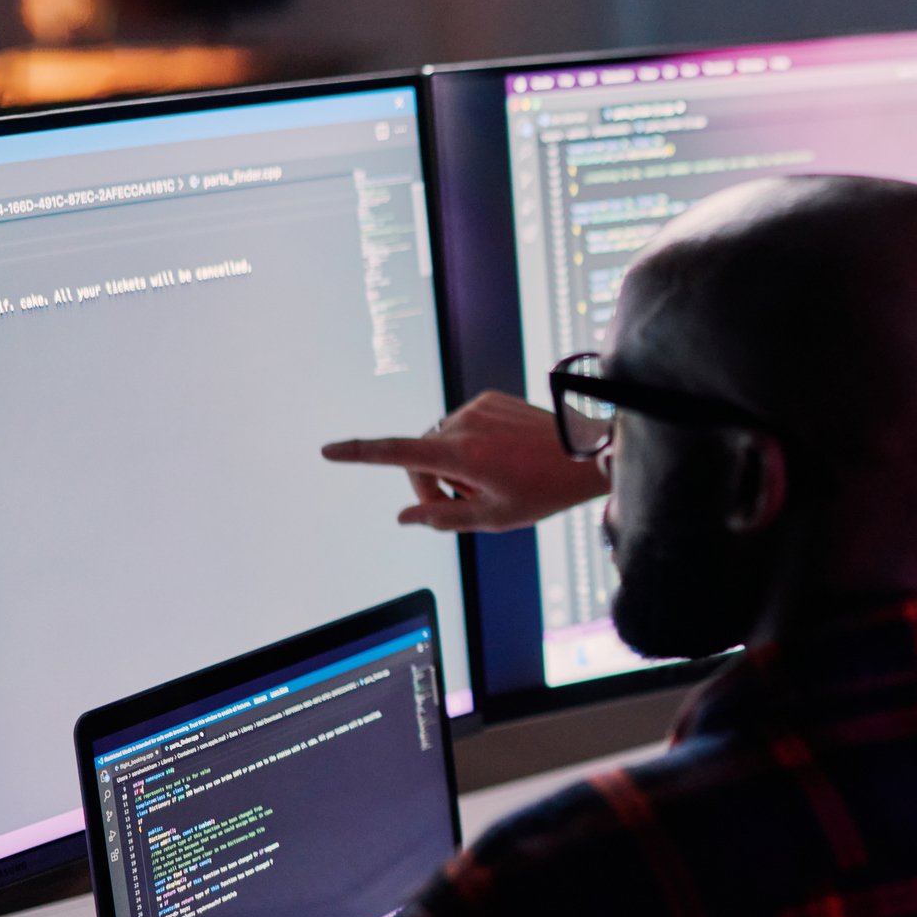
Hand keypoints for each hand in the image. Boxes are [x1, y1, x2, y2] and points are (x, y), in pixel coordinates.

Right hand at [322, 391, 607, 531]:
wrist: (588, 453)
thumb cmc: (545, 490)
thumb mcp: (494, 517)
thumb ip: (444, 518)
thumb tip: (406, 516)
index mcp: (460, 454)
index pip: (395, 453)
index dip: (358, 454)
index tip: (328, 451)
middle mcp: (463, 424)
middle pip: (419, 456)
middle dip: (429, 483)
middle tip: (460, 505)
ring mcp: (478, 407)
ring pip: (441, 441)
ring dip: (451, 464)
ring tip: (488, 483)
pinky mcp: (492, 399)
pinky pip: (464, 425)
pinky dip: (470, 444)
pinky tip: (500, 459)